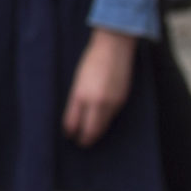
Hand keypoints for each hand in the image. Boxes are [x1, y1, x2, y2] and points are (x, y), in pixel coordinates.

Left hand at [64, 28, 136, 145]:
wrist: (114, 47)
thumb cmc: (92, 60)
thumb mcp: (78, 80)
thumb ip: (77, 98)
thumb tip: (76, 116)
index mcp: (79, 94)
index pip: (72, 122)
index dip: (70, 132)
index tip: (69, 136)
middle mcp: (95, 101)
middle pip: (89, 130)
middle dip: (84, 139)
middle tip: (80, 143)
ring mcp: (110, 102)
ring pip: (102, 127)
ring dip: (95, 134)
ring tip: (90, 137)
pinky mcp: (121, 101)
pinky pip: (111, 118)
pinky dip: (105, 124)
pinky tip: (101, 125)